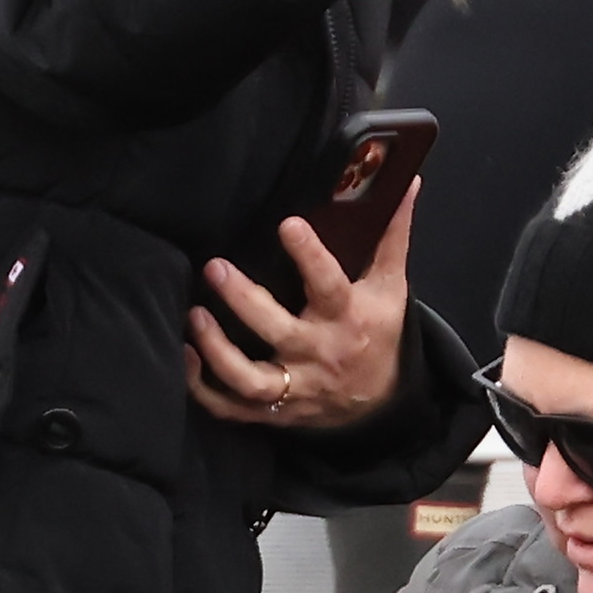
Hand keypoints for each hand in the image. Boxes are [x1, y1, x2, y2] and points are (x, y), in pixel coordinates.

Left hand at [187, 216, 413, 436]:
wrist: (380, 402)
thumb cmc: (379, 333)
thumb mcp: (391, 286)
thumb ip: (392, 235)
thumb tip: (406, 182)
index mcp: (349, 317)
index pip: (330, 285)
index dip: (310, 255)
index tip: (287, 224)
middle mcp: (320, 354)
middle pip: (280, 332)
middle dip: (245, 302)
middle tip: (215, 268)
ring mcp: (296, 387)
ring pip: (252, 379)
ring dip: (219, 351)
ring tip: (195, 316)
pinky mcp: (275, 410)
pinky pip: (233, 409)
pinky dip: (203, 389)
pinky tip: (186, 356)